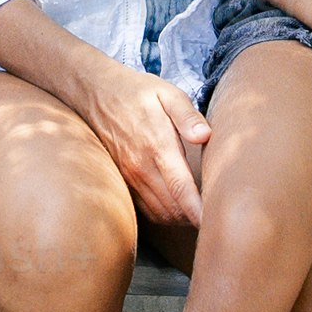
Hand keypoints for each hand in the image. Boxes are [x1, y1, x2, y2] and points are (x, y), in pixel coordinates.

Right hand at [74, 55, 214, 231]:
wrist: (95, 93)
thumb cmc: (137, 92)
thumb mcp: (166, 93)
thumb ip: (187, 115)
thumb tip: (205, 135)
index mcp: (158, 145)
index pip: (181, 188)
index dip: (198, 210)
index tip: (215, 220)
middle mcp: (141, 166)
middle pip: (172, 208)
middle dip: (194, 216)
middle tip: (216, 214)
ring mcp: (130, 176)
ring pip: (159, 212)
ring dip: (180, 218)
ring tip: (199, 213)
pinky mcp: (123, 180)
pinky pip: (145, 208)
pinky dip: (164, 214)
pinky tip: (178, 207)